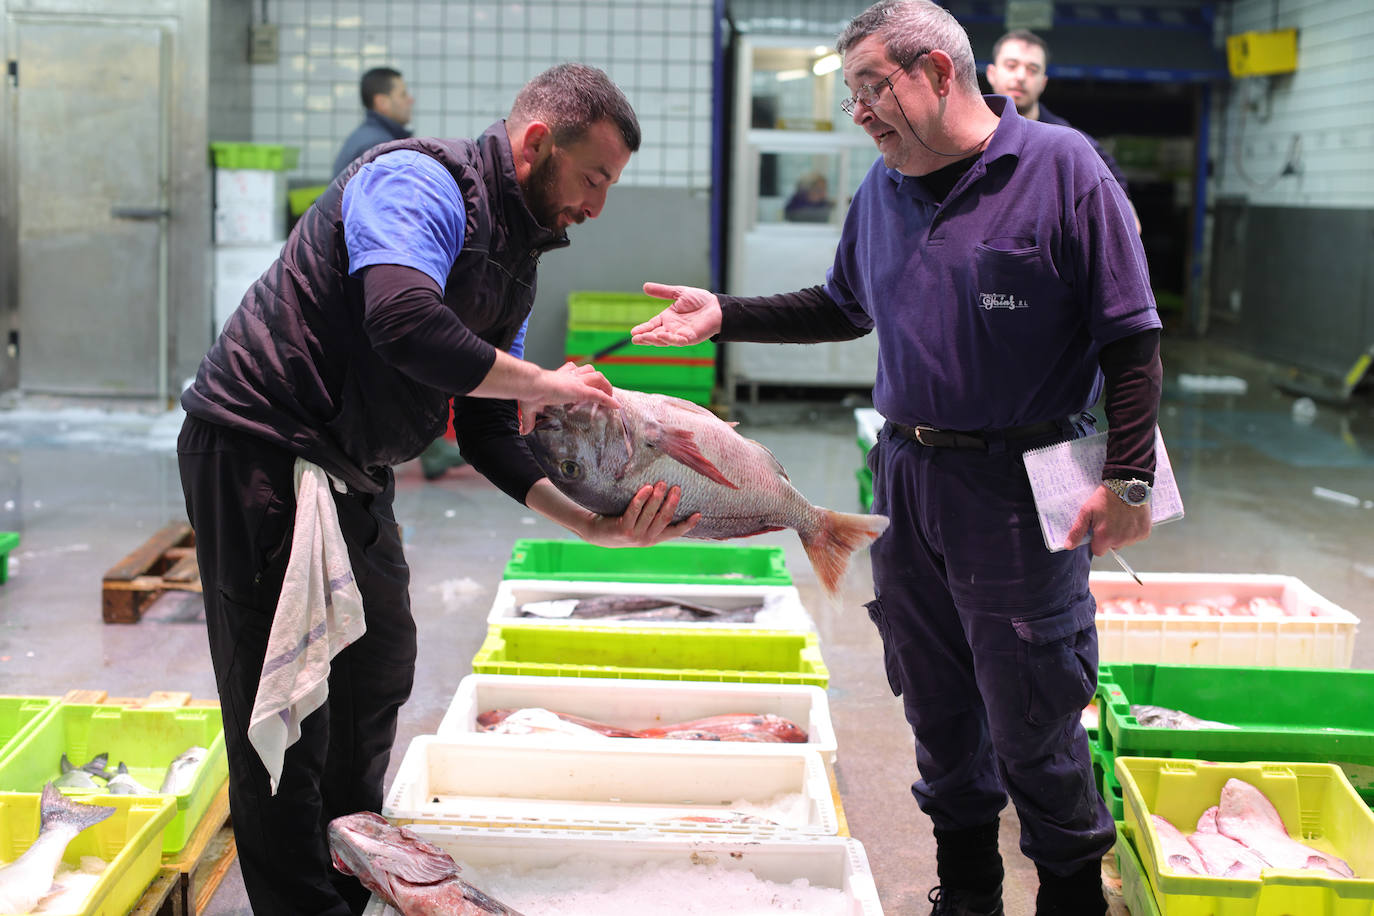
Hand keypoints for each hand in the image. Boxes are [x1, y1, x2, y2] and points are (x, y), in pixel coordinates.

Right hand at [518, 362, 616, 434]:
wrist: (532, 385)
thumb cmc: (529, 392)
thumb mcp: (529, 406)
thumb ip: (528, 419)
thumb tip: (523, 430)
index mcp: (558, 377)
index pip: (572, 369)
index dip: (580, 374)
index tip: (584, 382)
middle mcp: (570, 376)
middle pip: (589, 370)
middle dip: (597, 379)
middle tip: (602, 389)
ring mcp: (577, 382)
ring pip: (597, 377)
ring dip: (606, 386)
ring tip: (611, 397)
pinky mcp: (581, 390)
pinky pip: (599, 394)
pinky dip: (609, 400)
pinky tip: (616, 406)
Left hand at [581, 481, 700, 547]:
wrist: (597, 534)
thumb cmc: (621, 525)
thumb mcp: (639, 526)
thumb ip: (652, 518)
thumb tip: (667, 497)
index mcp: (653, 539)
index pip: (674, 532)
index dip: (687, 525)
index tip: (698, 514)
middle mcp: (646, 539)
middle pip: (664, 518)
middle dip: (672, 502)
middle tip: (676, 487)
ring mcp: (634, 535)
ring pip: (650, 514)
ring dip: (658, 498)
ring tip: (662, 484)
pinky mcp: (622, 529)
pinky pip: (634, 510)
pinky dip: (641, 499)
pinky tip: (646, 488)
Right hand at [632, 282, 722, 346]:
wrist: (717, 306)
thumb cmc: (700, 300)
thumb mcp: (678, 293)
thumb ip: (662, 291)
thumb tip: (644, 286)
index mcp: (667, 318)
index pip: (652, 325)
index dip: (643, 329)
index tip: (633, 332)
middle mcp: (672, 328)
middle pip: (655, 335)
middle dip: (645, 337)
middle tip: (634, 339)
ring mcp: (680, 334)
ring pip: (664, 340)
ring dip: (653, 340)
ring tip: (643, 338)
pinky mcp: (690, 338)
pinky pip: (678, 340)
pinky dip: (669, 339)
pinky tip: (661, 336)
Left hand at [1063, 485, 1152, 555]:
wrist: (1127, 485)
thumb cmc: (1105, 498)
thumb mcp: (1087, 511)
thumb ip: (1077, 531)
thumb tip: (1068, 546)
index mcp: (1105, 538)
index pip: (1098, 551)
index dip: (1096, 541)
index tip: (1098, 529)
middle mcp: (1121, 541)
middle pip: (1112, 547)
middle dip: (1109, 537)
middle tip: (1109, 520)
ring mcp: (1134, 537)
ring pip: (1125, 542)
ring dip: (1122, 534)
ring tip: (1120, 517)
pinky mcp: (1145, 532)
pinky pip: (1136, 537)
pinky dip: (1133, 530)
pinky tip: (1130, 518)